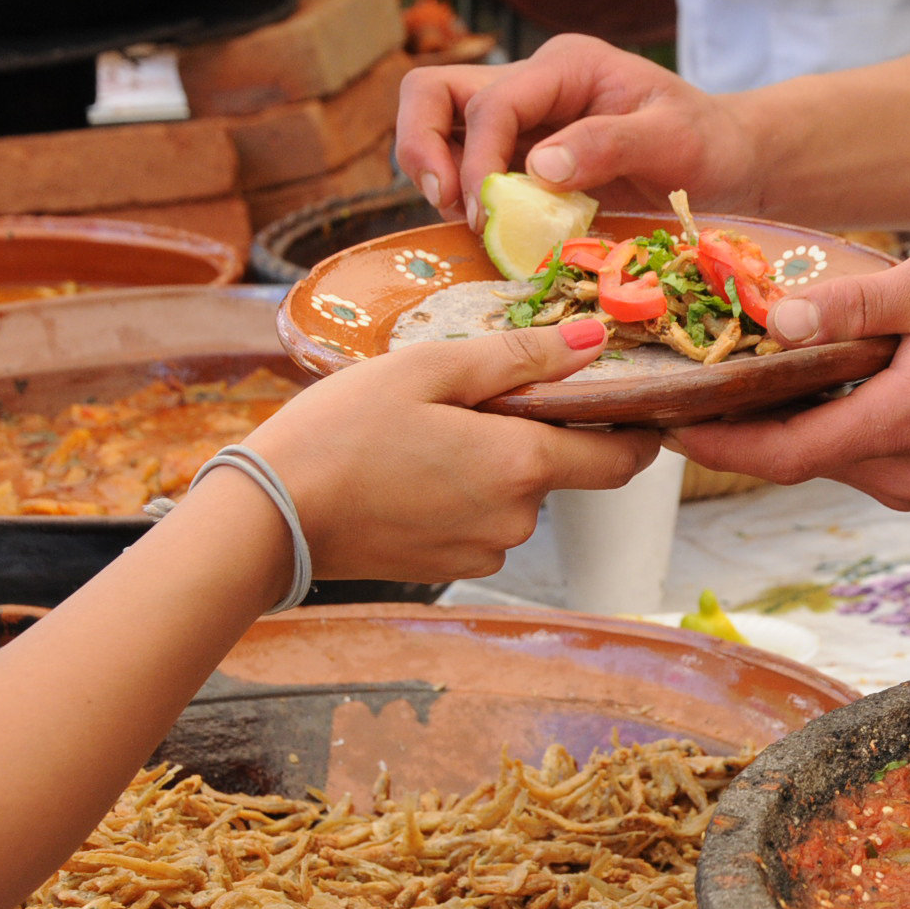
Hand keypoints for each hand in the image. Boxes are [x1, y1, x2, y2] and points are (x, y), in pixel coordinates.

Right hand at [249, 318, 657, 582]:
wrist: (271, 517)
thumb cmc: (342, 431)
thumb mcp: (430, 370)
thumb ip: (520, 357)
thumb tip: (593, 340)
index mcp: (524, 466)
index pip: (621, 460)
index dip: (638, 432)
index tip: (638, 405)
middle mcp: (518, 520)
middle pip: (558, 470)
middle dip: (534, 432)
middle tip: (470, 397)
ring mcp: (484, 551)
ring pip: (514, 495)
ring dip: (491, 462)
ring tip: (426, 431)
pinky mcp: (450, 568)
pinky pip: (480, 521)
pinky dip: (462, 493)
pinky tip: (410, 470)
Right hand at [396, 35, 760, 225]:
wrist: (726, 158)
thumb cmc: (707, 143)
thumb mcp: (674, 140)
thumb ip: (608, 144)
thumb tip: (536, 167)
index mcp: (568, 66)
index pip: (493, 101)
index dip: (476, 158)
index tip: (485, 213)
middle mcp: (534, 82)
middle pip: (433, 91)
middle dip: (423, 148)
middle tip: (448, 207)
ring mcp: (523, 116)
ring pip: (437, 122)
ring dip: (433, 171)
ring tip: (465, 222)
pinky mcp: (522, 151)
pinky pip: (465, 162)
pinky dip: (460, 193)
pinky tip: (487, 229)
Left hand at [670, 241, 909, 508]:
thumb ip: (862, 304)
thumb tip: (780, 322)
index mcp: (899, 424)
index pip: (780, 453)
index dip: (712, 442)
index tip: (658, 419)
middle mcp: (898, 470)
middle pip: (787, 457)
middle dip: (727, 426)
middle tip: (670, 381)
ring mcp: (909, 478)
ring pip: (815, 454)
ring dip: (767, 421)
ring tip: (716, 372)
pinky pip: (845, 449)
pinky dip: (809, 420)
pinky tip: (785, 381)